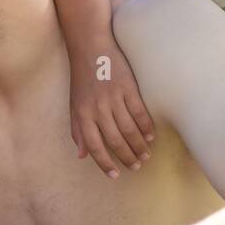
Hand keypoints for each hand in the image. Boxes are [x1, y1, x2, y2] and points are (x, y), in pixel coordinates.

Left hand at [69, 40, 154, 177]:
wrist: (90, 48)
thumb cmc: (82, 80)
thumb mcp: (74, 106)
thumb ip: (77, 131)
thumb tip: (81, 155)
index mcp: (82, 115)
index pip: (95, 147)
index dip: (105, 163)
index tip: (116, 175)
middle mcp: (97, 109)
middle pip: (115, 141)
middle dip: (127, 157)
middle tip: (136, 166)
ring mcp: (113, 99)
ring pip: (129, 129)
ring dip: (139, 145)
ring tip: (145, 155)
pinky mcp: (128, 88)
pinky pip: (140, 113)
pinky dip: (146, 127)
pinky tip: (150, 136)